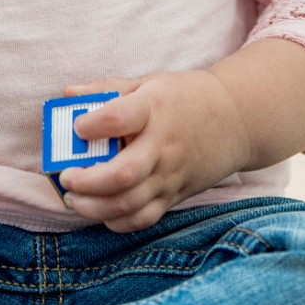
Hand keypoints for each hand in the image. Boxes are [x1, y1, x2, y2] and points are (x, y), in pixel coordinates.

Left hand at [58, 70, 253, 232]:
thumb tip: (66, 95)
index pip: (119, 118)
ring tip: (74, 198)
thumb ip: (107, 89)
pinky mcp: (175, 194)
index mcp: (155, 108)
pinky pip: (143, 219)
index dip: (92, 125)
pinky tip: (101, 211)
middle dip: (87, 181)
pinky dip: (117, 222)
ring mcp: (170, 174)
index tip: (77, 127)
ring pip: (129, 203)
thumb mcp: (150, 82)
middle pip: (123, 174)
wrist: (237, 119)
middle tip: (66, 177)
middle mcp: (163, 145)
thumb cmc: (185, 98)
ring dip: (94, 207)